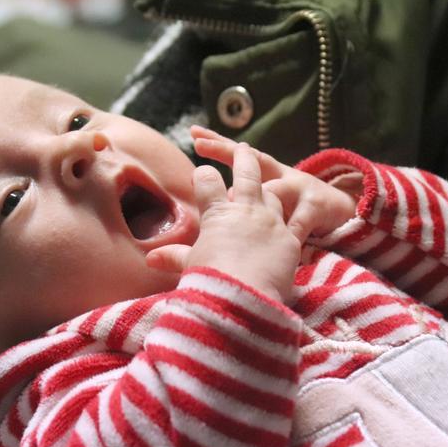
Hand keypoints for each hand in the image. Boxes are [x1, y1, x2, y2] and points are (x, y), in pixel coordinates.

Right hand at [147, 143, 299, 303]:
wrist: (244, 298)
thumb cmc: (211, 280)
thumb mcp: (191, 266)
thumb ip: (174, 257)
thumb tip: (151, 259)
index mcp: (218, 213)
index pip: (207, 181)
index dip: (202, 175)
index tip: (200, 174)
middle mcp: (246, 210)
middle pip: (247, 173)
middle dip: (243, 158)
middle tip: (242, 148)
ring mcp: (272, 221)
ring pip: (273, 193)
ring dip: (268, 188)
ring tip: (267, 186)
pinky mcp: (291, 239)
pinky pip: (296, 221)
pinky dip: (295, 217)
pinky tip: (296, 215)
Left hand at [191, 125, 356, 243]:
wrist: (344, 210)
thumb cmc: (299, 210)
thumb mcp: (274, 204)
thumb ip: (250, 203)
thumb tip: (220, 205)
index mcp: (268, 174)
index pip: (239, 156)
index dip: (218, 145)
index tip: (194, 135)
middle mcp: (281, 174)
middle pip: (251, 160)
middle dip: (225, 150)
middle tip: (199, 144)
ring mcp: (299, 188)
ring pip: (273, 190)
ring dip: (255, 198)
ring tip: (231, 202)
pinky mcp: (317, 207)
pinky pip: (298, 220)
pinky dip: (287, 231)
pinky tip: (273, 240)